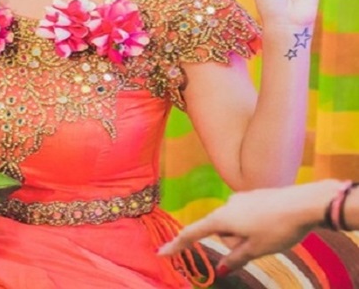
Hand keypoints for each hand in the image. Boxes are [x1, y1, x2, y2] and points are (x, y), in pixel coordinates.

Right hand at [158, 180, 340, 272]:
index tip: (161, 252)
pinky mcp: (254, 196)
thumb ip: (236, 259)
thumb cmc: (277, 229)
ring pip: (235, 224)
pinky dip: (255, 224)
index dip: (176, 245)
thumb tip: (221, 270)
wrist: (304, 203)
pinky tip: (274, 224)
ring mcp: (240, 198)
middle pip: (220, 231)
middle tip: (259, 246)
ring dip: (246, 234)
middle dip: (234, 242)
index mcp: (221, 219)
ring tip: (271, 234)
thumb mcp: (256, 250)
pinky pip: (247, 215)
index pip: (192, 234)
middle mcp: (226, 205)